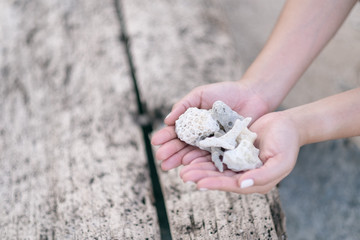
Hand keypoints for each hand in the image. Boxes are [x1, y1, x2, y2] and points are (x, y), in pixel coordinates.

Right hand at [151, 81, 269, 170]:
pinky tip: (189, 164)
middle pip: (183, 146)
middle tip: (160, 158)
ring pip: (194, 154)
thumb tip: (167, 121)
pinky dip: (199, 161)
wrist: (252, 95)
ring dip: (180, 160)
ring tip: (169, 165)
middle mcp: (201, 136)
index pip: (176, 132)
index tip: (156, 142)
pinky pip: (211, 156)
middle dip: (171, 152)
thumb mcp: (200, 94)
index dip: (166, 137)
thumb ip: (183, 105)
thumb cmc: (225, 92)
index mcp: (193, 123)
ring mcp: (213, 144)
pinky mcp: (226, 149)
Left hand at [180, 111, 300, 193]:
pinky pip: (216, 153)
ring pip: (215, 166)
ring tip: (183, 167)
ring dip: (199, 167)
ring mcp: (238, 161)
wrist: (288, 124)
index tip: (198, 184)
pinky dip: (204, 154)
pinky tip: (191, 154)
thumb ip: (262, 177)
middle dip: (201, 176)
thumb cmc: (287, 143)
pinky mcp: (233, 149)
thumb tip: (241, 185)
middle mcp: (244, 174)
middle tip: (184, 175)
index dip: (215, 184)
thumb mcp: (280, 162)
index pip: (232, 185)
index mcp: (255, 181)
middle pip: (219, 176)